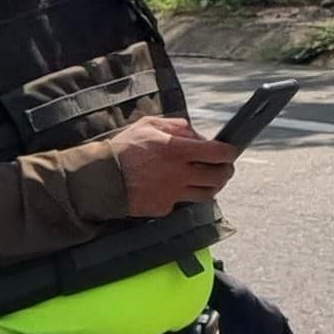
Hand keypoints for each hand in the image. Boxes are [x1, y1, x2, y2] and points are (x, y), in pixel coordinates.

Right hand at [107, 114, 237, 215]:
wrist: (102, 178)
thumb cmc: (124, 148)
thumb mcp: (150, 125)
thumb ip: (177, 127)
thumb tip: (197, 135)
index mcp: (177, 150)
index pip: (217, 153)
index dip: (230, 152)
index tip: (231, 151)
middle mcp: (179, 174)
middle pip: (218, 177)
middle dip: (226, 171)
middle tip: (225, 167)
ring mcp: (173, 194)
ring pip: (207, 194)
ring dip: (213, 186)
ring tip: (209, 179)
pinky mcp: (164, 208)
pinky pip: (183, 202)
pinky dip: (185, 195)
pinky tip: (179, 187)